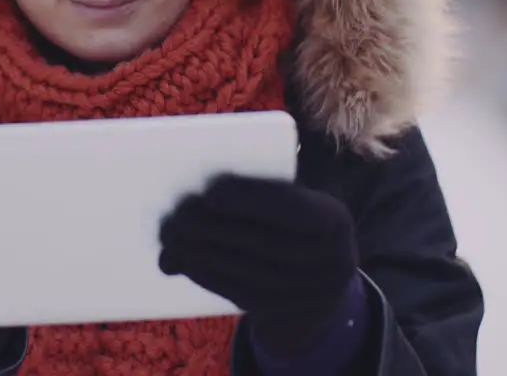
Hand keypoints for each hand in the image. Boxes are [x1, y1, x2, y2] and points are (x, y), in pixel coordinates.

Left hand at [158, 174, 359, 354]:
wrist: (319, 288)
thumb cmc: (295, 228)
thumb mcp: (296, 209)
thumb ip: (260, 198)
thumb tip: (202, 195)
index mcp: (335, 221)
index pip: (294, 208)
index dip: (252, 200)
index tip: (211, 193)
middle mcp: (332, 260)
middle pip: (265, 243)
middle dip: (215, 229)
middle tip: (177, 217)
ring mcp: (311, 294)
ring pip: (249, 271)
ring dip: (203, 254)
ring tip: (171, 238)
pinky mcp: (285, 313)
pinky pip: (241, 294)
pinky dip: (207, 276)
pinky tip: (184, 262)